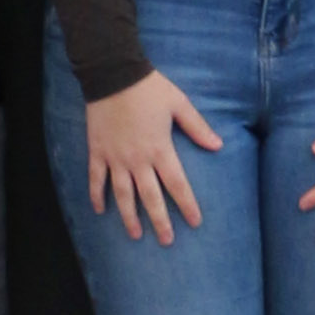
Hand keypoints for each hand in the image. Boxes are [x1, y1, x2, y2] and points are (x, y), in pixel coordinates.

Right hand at [85, 71, 224, 242]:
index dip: (186, 204)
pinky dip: (96, 195)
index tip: (195, 222)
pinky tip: (99, 211)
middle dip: (160, 221)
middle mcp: (137, 159)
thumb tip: (218, 146)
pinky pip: (95, 178)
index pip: (177, 184)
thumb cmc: (149, 87)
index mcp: (159, 148)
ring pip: (122, 194)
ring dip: (129, 216)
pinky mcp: (97, 151)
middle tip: (166, 241)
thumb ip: (197, 127)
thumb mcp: (179, 103)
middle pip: (150, 197)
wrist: (113, 73)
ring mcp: (115, 157)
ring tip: (135, 235)